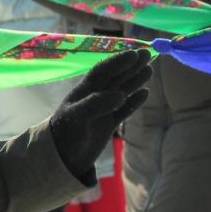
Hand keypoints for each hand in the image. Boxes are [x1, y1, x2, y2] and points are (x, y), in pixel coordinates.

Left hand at [47, 50, 151, 181]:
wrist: (61, 158)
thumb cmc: (65, 134)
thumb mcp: (77, 117)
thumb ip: (96, 104)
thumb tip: (120, 95)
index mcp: (84, 91)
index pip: (103, 71)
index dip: (118, 61)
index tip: (134, 54)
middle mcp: (94, 97)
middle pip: (115, 77)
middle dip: (131, 66)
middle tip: (148, 53)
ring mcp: (102, 110)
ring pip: (122, 91)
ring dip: (135, 80)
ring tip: (149, 69)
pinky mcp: (107, 124)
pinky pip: (124, 110)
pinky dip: (134, 102)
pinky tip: (145, 93)